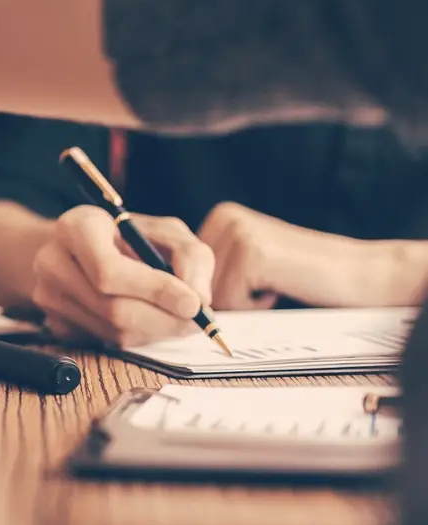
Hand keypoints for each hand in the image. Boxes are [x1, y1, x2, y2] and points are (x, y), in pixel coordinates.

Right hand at [31, 206, 213, 345]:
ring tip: (170, 314)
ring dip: (152, 330)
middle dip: (162, 319)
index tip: (193, 303)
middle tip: (196, 320)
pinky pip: (103, 342)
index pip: (109, 270)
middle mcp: (52, 260)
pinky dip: (133, 337)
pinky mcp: (53, 322)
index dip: (155, 291)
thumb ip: (190, 255)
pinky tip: (141, 316)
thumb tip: (198, 297)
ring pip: (111, 331)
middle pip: (112, 308)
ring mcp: (47, 294)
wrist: (79, 249)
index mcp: (76, 227)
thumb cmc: (126, 237)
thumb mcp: (164, 231)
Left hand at [197, 202, 426, 307]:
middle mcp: (224, 217)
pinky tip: (279, 287)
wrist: (358, 273)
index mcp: (219, 217)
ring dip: (241, 303)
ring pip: (208, 295)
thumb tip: (167, 295)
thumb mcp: (246, 264)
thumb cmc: (300, 275)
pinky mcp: (253, 253)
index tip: (243, 282)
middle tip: (265, 283)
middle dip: (225, 297)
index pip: (183, 270)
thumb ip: (210, 269)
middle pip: (192, 282)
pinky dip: (254, 306)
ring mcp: (238, 232)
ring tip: (273, 283)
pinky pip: (229, 302)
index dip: (210, 289)